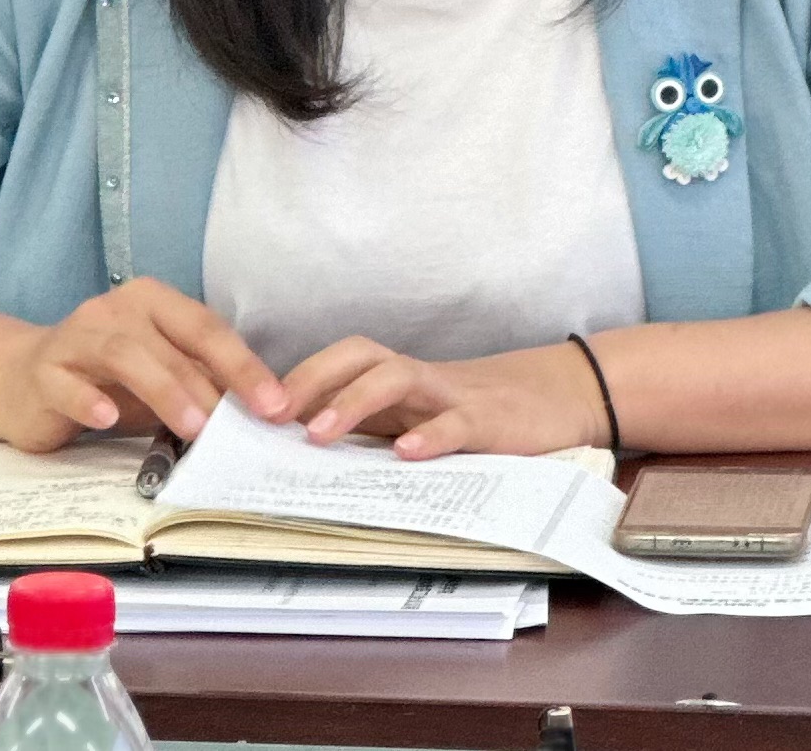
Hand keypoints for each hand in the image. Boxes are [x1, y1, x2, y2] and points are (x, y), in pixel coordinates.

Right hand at [0, 279, 289, 453]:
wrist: (20, 379)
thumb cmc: (104, 380)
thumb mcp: (157, 378)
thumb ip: (199, 386)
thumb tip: (259, 415)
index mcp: (153, 302)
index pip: (207, 327)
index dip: (244, 365)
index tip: (276, 405)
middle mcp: (116, 308)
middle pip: (171, 341)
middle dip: (212, 384)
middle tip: (244, 424)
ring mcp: (76, 336)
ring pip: (125, 355)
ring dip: (165, 390)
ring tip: (194, 427)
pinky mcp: (44, 371)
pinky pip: (67, 383)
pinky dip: (88, 399)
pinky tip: (106, 420)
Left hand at [282, 337, 611, 460]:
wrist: (558, 395)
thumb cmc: (478, 412)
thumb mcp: (424, 418)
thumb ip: (379, 428)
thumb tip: (306, 453)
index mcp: (400, 379)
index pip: (341, 361)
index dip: (298, 378)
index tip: (252, 407)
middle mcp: (420, 378)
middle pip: (359, 356)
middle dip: (312, 381)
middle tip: (270, 416)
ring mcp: (453, 394)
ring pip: (398, 378)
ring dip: (353, 402)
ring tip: (319, 434)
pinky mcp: (489, 420)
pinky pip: (456, 422)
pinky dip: (430, 435)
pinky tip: (406, 454)